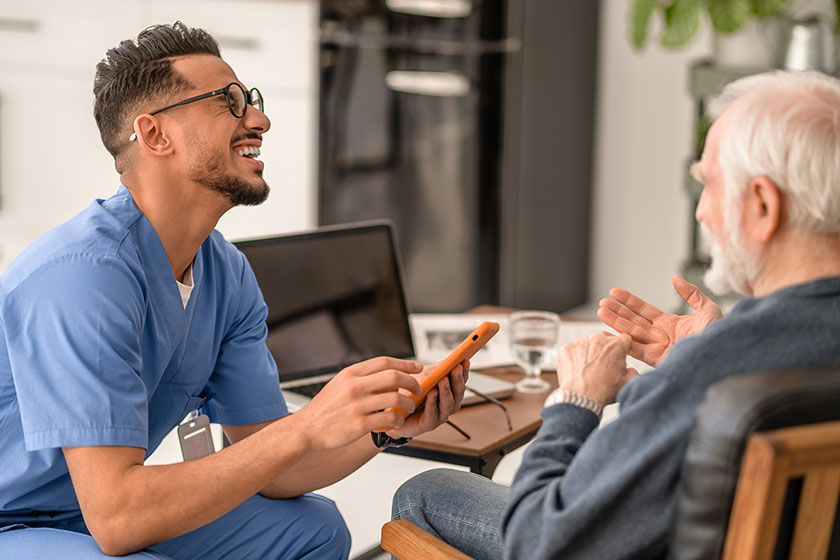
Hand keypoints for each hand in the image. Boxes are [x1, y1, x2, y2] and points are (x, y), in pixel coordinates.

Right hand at [294, 357, 422, 449]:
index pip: (384, 362)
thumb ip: (364, 379)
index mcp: (351, 373)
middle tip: (418, 388)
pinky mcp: (359, 424)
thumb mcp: (341, 384)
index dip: (405, 364)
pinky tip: (397, 422)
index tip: (417, 368)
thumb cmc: (326, 408)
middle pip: (393, 377)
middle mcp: (354, 386)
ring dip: (408, 403)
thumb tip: (392, 379)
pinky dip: (398, 420)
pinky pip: (388, 419)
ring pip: (395, 398)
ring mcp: (357, 405)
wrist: (307, 428)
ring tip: (409, 407)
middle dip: (411, 382)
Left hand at [385, 360, 469, 439]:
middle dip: (457, 380)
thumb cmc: (409, 394)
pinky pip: (432, 414)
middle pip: (458, 393)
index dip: (464, 373)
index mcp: (449, 393)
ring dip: (446, 391)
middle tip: (456, 368)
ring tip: (444, 380)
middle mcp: (447, 405)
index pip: (460, 382)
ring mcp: (439, 416)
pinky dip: (432, 403)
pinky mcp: (428, 424)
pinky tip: (431, 394)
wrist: (393, 412)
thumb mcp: (423, 377)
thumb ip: (436, 371)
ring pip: (448, 405)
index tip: (465, 362)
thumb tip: (447, 360)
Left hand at [556, 332, 637, 405]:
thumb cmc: (603, 391)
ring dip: (589, 353)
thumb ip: (633, 371)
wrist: (581, 398)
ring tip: (589, 371)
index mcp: (616, 344)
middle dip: (605, 351)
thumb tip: (630, 370)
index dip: (622, 349)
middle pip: (604, 340)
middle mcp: (598, 339)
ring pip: (588, 344)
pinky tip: (578, 370)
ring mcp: (581, 342)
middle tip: (603, 367)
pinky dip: (575, 358)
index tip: (619, 357)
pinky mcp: (566, 348)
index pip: (624, 339)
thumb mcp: (627, 383)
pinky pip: (573, 350)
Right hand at [597, 274, 721, 366]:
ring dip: (615, 323)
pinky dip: (622, 342)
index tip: (614, 292)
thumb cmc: (720, 336)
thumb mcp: (708, 310)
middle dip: (617, 312)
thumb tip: (675, 278)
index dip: (628, 301)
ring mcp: (657, 348)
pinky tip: (610, 333)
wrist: (722, 355)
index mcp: (670, 324)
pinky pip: (635, 350)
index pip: (644, 310)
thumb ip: (691, 293)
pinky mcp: (657, 361)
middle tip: (602, 303)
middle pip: (633, 321)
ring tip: (601, 312)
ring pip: (631, 333)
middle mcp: (660, 336)